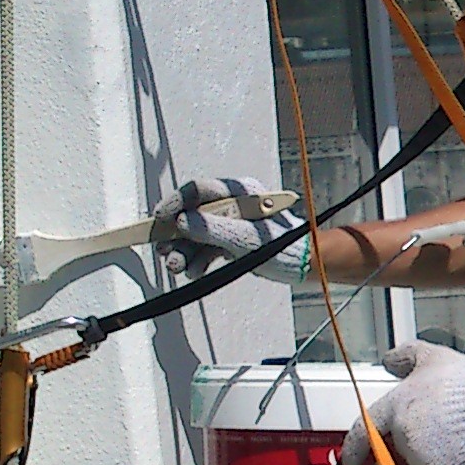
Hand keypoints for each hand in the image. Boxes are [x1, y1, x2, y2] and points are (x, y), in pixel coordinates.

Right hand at [155, 176, 306, 282]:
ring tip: (177, 268)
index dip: (176, 203)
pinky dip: (198, 261)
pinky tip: (194, 273)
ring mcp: (231, 225)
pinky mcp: (231, 243)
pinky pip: (207, 249)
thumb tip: (181, 222)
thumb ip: (213, 229)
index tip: (161, 218)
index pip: (199, 191)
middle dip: (176, 235)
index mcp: (239, 194)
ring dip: (184, 252)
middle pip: (193, 216)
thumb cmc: (285, 245)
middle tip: (165, 252)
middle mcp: (232, 207)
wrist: (304, 264)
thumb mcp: (245, 238)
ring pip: (197, 236)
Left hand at [338, 342, 464, 464]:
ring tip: (450, 431)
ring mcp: (420, 456)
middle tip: (435, 426)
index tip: (350, 460)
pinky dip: (445, 464)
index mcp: (394, 408)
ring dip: (428, 453)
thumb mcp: (429, 356)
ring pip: (418, 462)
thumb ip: (404, 356)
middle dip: (411, 441)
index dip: (353, 448)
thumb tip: (390, 360)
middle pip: (397, 447)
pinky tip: (459, 444)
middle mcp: (403, 435)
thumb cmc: (464, 380)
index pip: (363, 432)